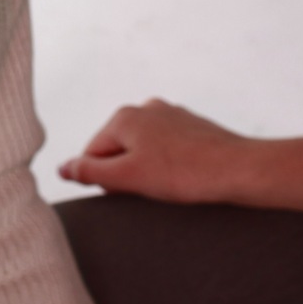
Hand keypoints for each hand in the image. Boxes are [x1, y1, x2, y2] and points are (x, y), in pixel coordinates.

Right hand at [59, 100, 247, 205]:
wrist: (239, 170)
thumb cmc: (185, 174)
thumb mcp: (128, 178)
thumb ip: (91, 171)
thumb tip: (63, 168)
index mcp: (125, 117)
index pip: (92, 153)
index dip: (103, 180)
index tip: (126, 195)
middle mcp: (146, 108)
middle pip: (118, 149)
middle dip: (127, 173)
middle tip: (149, 192)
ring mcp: (172, 115)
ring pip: (145, 149)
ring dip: (149, 170)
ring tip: (171, 187)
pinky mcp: (193, 127)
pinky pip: (168, 149)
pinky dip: (171, 166)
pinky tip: (185, 179)